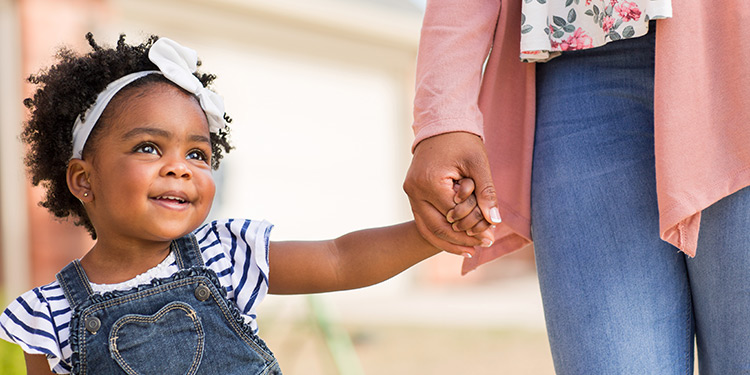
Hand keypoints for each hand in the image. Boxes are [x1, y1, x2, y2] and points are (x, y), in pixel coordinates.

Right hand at [404, 132, 501, 256]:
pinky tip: (457, 243)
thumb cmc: (461, 141)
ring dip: (449, 242)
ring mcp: (410, 193)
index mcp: (429, 182)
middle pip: (438, 227)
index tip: (491, 238)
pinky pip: (424, 221)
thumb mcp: (478, 163)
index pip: (454, 215)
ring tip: (471, 251)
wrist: (439, 124)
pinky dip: (440, 232)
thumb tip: (494, 221)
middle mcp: (414, 190)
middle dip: (462, 240)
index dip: (474, 227)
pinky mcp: (412, 194)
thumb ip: (486, 192)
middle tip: (483, 247)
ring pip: (428, 229)